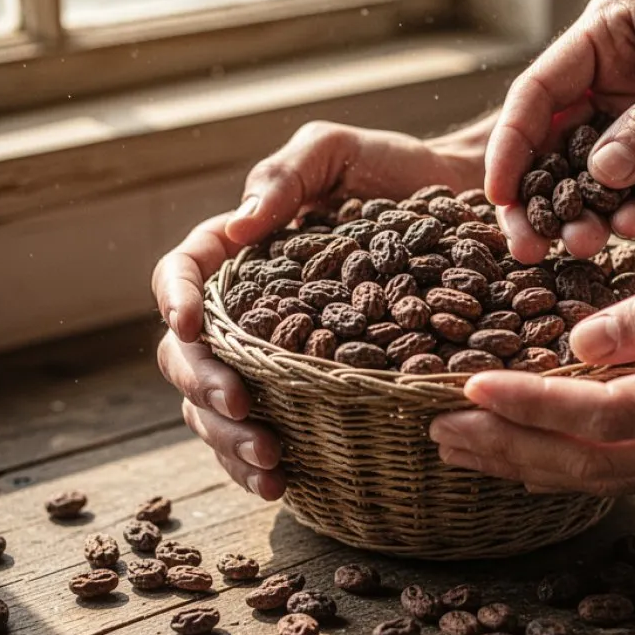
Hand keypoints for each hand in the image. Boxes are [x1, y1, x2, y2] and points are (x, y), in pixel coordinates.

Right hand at [153, 119, 489, 497]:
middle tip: (242, 410)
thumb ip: (284, 175)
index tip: (190, 328)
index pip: (182, 276)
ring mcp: (278, 353)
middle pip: (190, 354)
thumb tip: (237, 227)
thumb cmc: (395, 170)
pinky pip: (271, 429)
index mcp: (242, 252)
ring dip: (229, 440)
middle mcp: (250, 308)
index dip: (174, 302)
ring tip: (270, 463)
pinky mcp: (313, 388)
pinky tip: (283, 483)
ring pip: (217, 406)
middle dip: (205, 387)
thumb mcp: (335, 151)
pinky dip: (262, 461)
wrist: (460, 205)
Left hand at [429, 235, 634, 494]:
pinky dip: (570, 464)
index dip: (535, 405)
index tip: (470, 387)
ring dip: (531, 465)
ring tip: (462, 448)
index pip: (608, 414)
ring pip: (607, 479)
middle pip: (594, 466)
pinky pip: (630, 469)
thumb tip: (581, 339)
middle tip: (437, 433)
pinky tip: (529, 450)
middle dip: (510, 451)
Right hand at [486, 0, 634, 261]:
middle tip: (525, 243)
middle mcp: (612, 83)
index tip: (496, 192)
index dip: (512, 142)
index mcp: (607, 37)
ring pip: (589, 180)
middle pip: (552, 144)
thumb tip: (599, 173)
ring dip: (580, 215)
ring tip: (578, 246)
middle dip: (536, 195)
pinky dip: (630, 216)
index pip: (540, 91)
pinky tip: (630, 231)